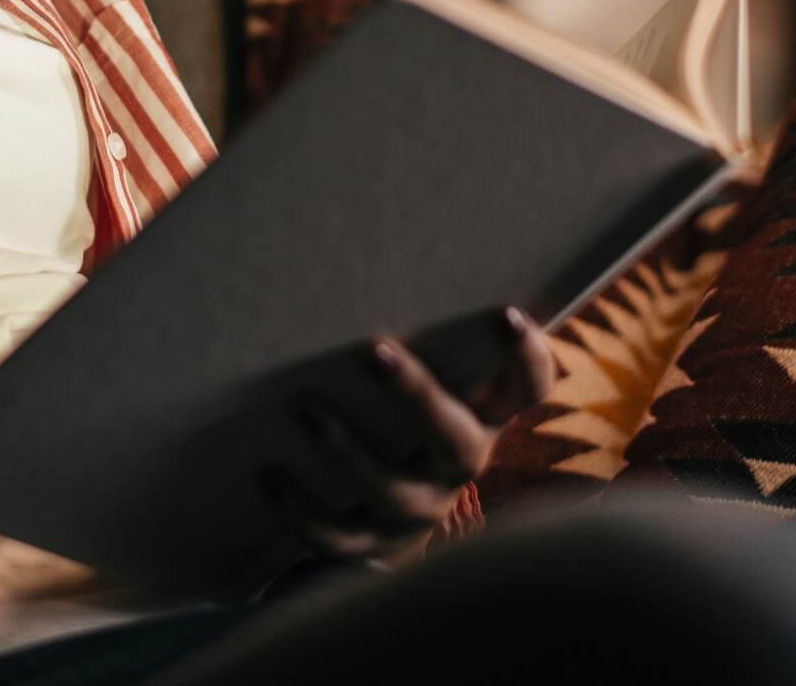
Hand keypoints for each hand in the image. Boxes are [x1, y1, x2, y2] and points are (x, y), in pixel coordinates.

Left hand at [258, 306, 557, 563]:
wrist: (392, 521)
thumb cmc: (410, 422)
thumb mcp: (435, 385)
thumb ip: (432, 339)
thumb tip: (378, 252)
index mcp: (481, 419)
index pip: (526, 392)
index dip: (525, 359)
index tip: (506, 314)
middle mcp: (456, 468)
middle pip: (454, 441)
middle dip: (415, 395)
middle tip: (372, 348)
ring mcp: (416, 510)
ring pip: (389, 487)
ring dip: (344, 446)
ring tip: (301, 403)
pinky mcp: (371, 544)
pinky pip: (337, 535)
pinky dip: (299, 508)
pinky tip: (269, 473)